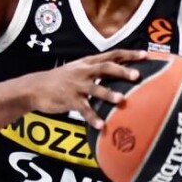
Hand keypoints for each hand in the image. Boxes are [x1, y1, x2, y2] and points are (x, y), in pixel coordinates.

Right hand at [19, 50, 147, 128]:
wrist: (35, 88)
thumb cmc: (60, 80)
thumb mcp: (77, 70)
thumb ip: (96, 70)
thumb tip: (119, 74)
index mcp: (88, 63)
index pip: (111, 55)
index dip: (129, 55)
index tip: (146, 55)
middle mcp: (83, 71)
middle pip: (106, 68)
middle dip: (122, 71)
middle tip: (137, 76)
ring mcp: (76, 85)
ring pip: (95, 88)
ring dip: (108, 94)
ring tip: (121, 100)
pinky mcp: (69, 100)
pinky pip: (83, 109)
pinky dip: (93, 118)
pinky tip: (102, 126)